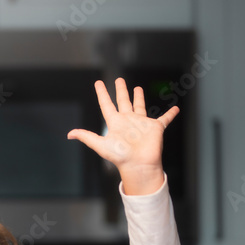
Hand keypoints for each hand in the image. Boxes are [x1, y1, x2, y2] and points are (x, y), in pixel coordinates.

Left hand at [67, 78, 178, 195]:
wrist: (138, 165)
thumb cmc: (120, 157)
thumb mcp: (101, 145)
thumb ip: (87, 137)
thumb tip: (70, 134)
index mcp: (115, 123)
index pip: (107, 105)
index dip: (102, 93)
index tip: (98, 83)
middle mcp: (127, 121)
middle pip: (123, 101)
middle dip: (121, 90)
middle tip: (119, 79)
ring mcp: (141, 124)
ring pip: (139, 106)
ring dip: (139, 98)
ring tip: (138, 88)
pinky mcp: (155, 128)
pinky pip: (164, 119)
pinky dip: (170, 114)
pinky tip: (175, 109)